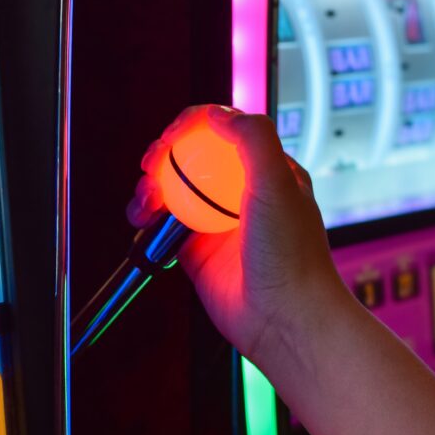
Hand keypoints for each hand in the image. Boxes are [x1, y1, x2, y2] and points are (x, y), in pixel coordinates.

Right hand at [127, 105, 346, 362]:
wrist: (284, 320)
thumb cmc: (292, 257)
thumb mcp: (277, 184)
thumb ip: (252, 140)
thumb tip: (216, 114)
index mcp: (267, 171)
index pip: (223, 130)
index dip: (191, 126)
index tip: (171, 138)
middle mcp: (239, 194)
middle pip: (190, 157)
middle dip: (163, 154)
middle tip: (151, 164)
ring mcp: (216, 222)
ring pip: (171, 190)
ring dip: (149, 187)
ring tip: (144, 200)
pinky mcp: (195, 251)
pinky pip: (163, 227)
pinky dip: (146, 220)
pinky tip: (143, 221)